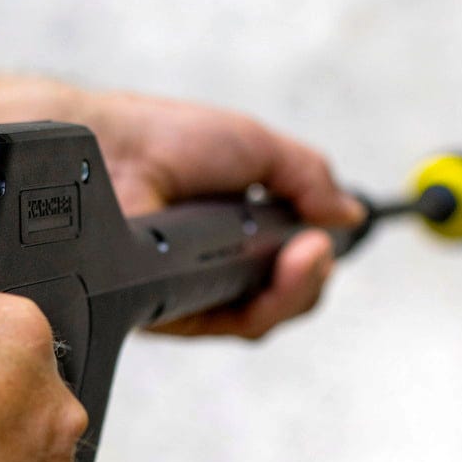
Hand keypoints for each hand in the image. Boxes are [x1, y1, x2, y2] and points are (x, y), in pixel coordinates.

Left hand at [78, 88, 364, 337]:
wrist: (114, 149)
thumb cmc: (166, 138)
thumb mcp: (255, 146)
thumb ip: (306, 178)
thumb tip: (348, 213)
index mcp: (237, 224)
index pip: (289, 260)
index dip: (315, 255)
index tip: (329, 232)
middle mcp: (216, 260)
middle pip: (284, 295)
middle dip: (312, 276)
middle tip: (316, 249)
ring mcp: (196, 287)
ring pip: (265, 316)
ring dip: (297, 289)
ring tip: (305, 256)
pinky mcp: (175, 310)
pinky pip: (233, 323)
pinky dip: (266, 302)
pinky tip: (275, 272)